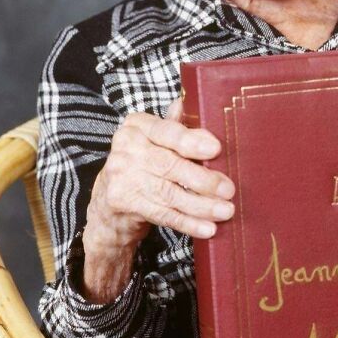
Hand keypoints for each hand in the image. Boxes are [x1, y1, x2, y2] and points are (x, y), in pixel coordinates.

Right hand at [85, 96, 234, 254]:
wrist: (108, 203)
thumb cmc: (142, 164)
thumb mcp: (155, 140)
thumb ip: (175, 128)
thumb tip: (193, 109)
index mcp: (137, 126)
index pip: (168, 132)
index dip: (192, 141)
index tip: (216, 149)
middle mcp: (126, 148)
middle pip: (171, 165)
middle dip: (204, 180)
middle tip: (229, 189)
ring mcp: (121, 176)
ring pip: (169, 193)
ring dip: (202, 205)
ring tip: (226, 210)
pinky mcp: (123, 202)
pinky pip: (162, 214)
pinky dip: (188, 223)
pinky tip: (208, 228)